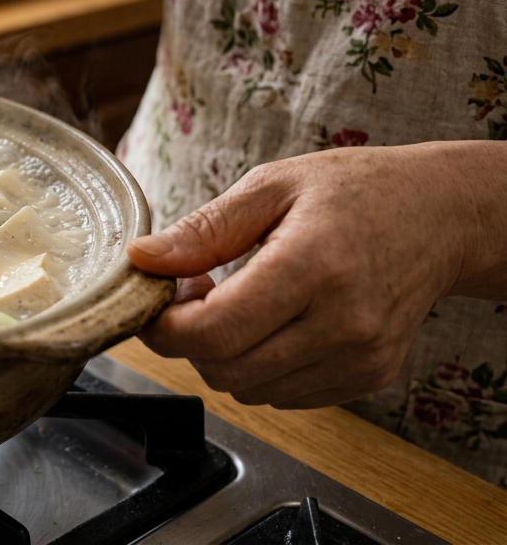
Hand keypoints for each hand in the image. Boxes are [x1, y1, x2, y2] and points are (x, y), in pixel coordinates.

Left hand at [126, 141, 506, 408]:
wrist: (440, 219)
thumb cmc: (354, 192)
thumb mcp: (271, 186)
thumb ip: (203, 230)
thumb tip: (141, 260)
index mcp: (314, 265)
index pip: (215, 332)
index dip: (166, 327)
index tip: (157, 300)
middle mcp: (343, 322)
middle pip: (225, 369)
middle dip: (188, 339)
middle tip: (194, 292)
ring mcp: (360, 357)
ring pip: (249, 390)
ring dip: (223, 355)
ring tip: (237, 302)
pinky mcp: (368, 377)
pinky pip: (283, 395)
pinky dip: (260, 367)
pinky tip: (272, 322)